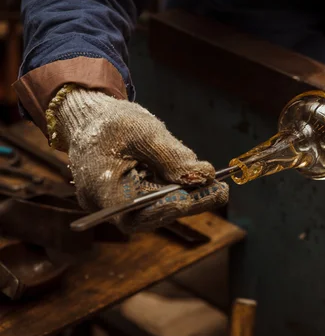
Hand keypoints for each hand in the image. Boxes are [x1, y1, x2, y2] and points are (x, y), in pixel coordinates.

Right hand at [49, 86, 227, 232]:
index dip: (165, 209)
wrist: (93, 120)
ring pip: (158, 209)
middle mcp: (107, 205)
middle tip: (220, 192)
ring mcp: (120, 205)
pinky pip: (158, 200)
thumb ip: (171, 156)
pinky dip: (180, 191)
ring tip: (219, 187)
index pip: (133, 212)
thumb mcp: (142, 131)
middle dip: (188, 203)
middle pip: (151, 215)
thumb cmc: (111, 123)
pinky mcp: (133, 200)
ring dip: (189, 198)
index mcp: (99, 189)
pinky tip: (203, 181)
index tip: (193, 198)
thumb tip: (206, 175)